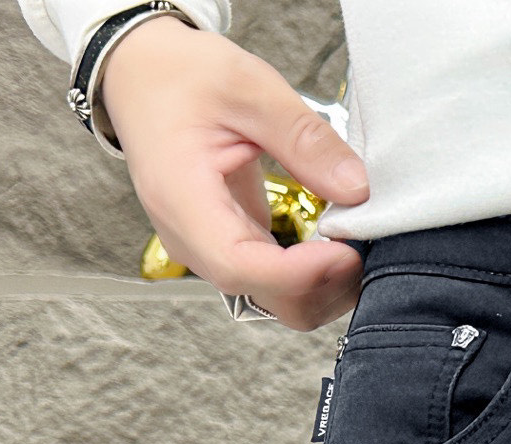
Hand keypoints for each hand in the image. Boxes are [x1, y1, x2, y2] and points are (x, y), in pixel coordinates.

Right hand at [100, 16, 367, 330]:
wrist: (143, 76)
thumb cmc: (181, 77)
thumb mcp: (247, 86)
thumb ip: (304, 138)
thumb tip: (356, 189)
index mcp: (182, 200)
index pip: (240, 266)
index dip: (301, 273)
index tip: (348, 251)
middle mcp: (193, 240)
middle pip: (270, 298)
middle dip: (327, 283)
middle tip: (367, 239)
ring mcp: (214, 251)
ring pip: (282, 301)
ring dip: (329, 284)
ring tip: (359, 238)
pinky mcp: (236, 249)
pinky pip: (282, 284)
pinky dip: (318, 274)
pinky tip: (341, 242)